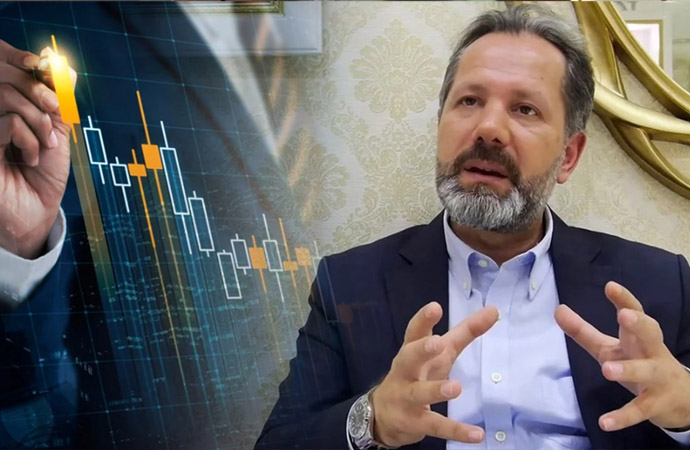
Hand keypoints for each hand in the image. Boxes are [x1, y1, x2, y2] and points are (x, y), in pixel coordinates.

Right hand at [0, 41, 75, 258]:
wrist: (36, 210)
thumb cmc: (44, 173)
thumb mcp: (55, 130)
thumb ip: (57, 98)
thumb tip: (60, 61)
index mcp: (3, 104)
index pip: (11, 68)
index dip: (38, 71)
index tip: (57, 96)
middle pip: (9, 77)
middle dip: (43, 97)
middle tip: (54, 125)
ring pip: (7, 96)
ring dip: (39, 121)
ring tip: (45, 146)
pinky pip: (8, 121)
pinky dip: (29, 138)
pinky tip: (31, 158)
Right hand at [370, 302, 497, 445]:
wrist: (384, 414)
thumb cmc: (417, 374)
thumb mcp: (440, 352)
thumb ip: (465, 331)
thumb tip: (494, 310)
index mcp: (411, 351)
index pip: (414, 332)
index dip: (423, 320)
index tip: (435, 307)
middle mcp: (405, 372)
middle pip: (408, 357)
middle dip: (421, 350)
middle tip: (437, 343)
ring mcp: (407, 397)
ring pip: (419, 393)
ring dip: (436, 390)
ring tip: (455, 387)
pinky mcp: (415, 422)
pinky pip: (436, 426)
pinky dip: (456, 430)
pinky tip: (477, 434)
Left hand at [556, 281, 689, 431]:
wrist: (680, 399)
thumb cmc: (639, 362)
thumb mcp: (609, 347)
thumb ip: (583, 330)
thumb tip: (557, 309)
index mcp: (638, 336)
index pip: (635, 312)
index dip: (624, 299)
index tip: (610, 286)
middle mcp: (651, 352)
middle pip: (651, 334)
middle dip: (640, 324)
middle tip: (624, 315)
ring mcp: (656, 379)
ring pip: (646, 372)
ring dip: (629, 370)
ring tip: (607, 370)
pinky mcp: (654, 404)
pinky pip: (639, 410)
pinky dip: (623, 417)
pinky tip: (604, 422)